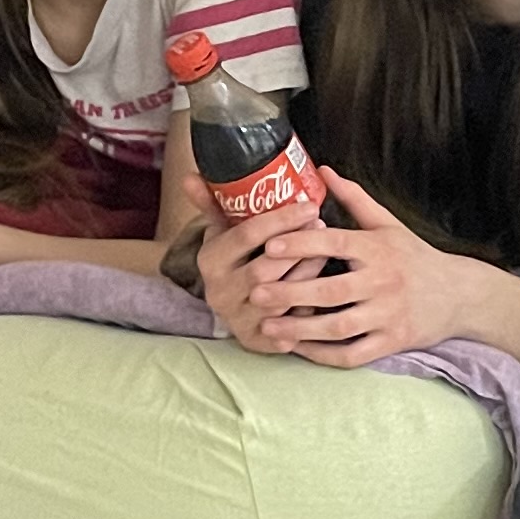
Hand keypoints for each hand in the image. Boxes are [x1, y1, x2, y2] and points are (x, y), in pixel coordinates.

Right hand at [198, 193, 320, 351]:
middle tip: (322, 225)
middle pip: (265, 268)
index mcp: (209, 261)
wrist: (231, 306)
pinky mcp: (257, 342)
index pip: (247, 235)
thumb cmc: (235, 260)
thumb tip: (190, 176)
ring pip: (281, 297)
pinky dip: (310, 307)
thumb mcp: (222, 232)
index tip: (310, 204)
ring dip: (309, 273)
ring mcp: (238, 320)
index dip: (281, 219)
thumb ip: (212, 204)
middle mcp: (219, 293)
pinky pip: (290, 325)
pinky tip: (326, 288)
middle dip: (299, 246)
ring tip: (329, 251)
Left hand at [234, 171, 519, 368]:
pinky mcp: (392, 342)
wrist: (459, 295)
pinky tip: (299, 349)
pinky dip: (324, 355)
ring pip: (339, 327)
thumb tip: (323, 170)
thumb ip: (354, 199)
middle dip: (291, 293)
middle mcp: (384, 282)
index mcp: (379, 249)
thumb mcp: (388, 225)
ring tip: (267, 327)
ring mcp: (389, 315)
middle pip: (332, 290)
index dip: (302, 244)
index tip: (269, 245)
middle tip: (255, 292)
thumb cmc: (415, 257)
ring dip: (301, 329)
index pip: (336, 243)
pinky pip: (353, 354)